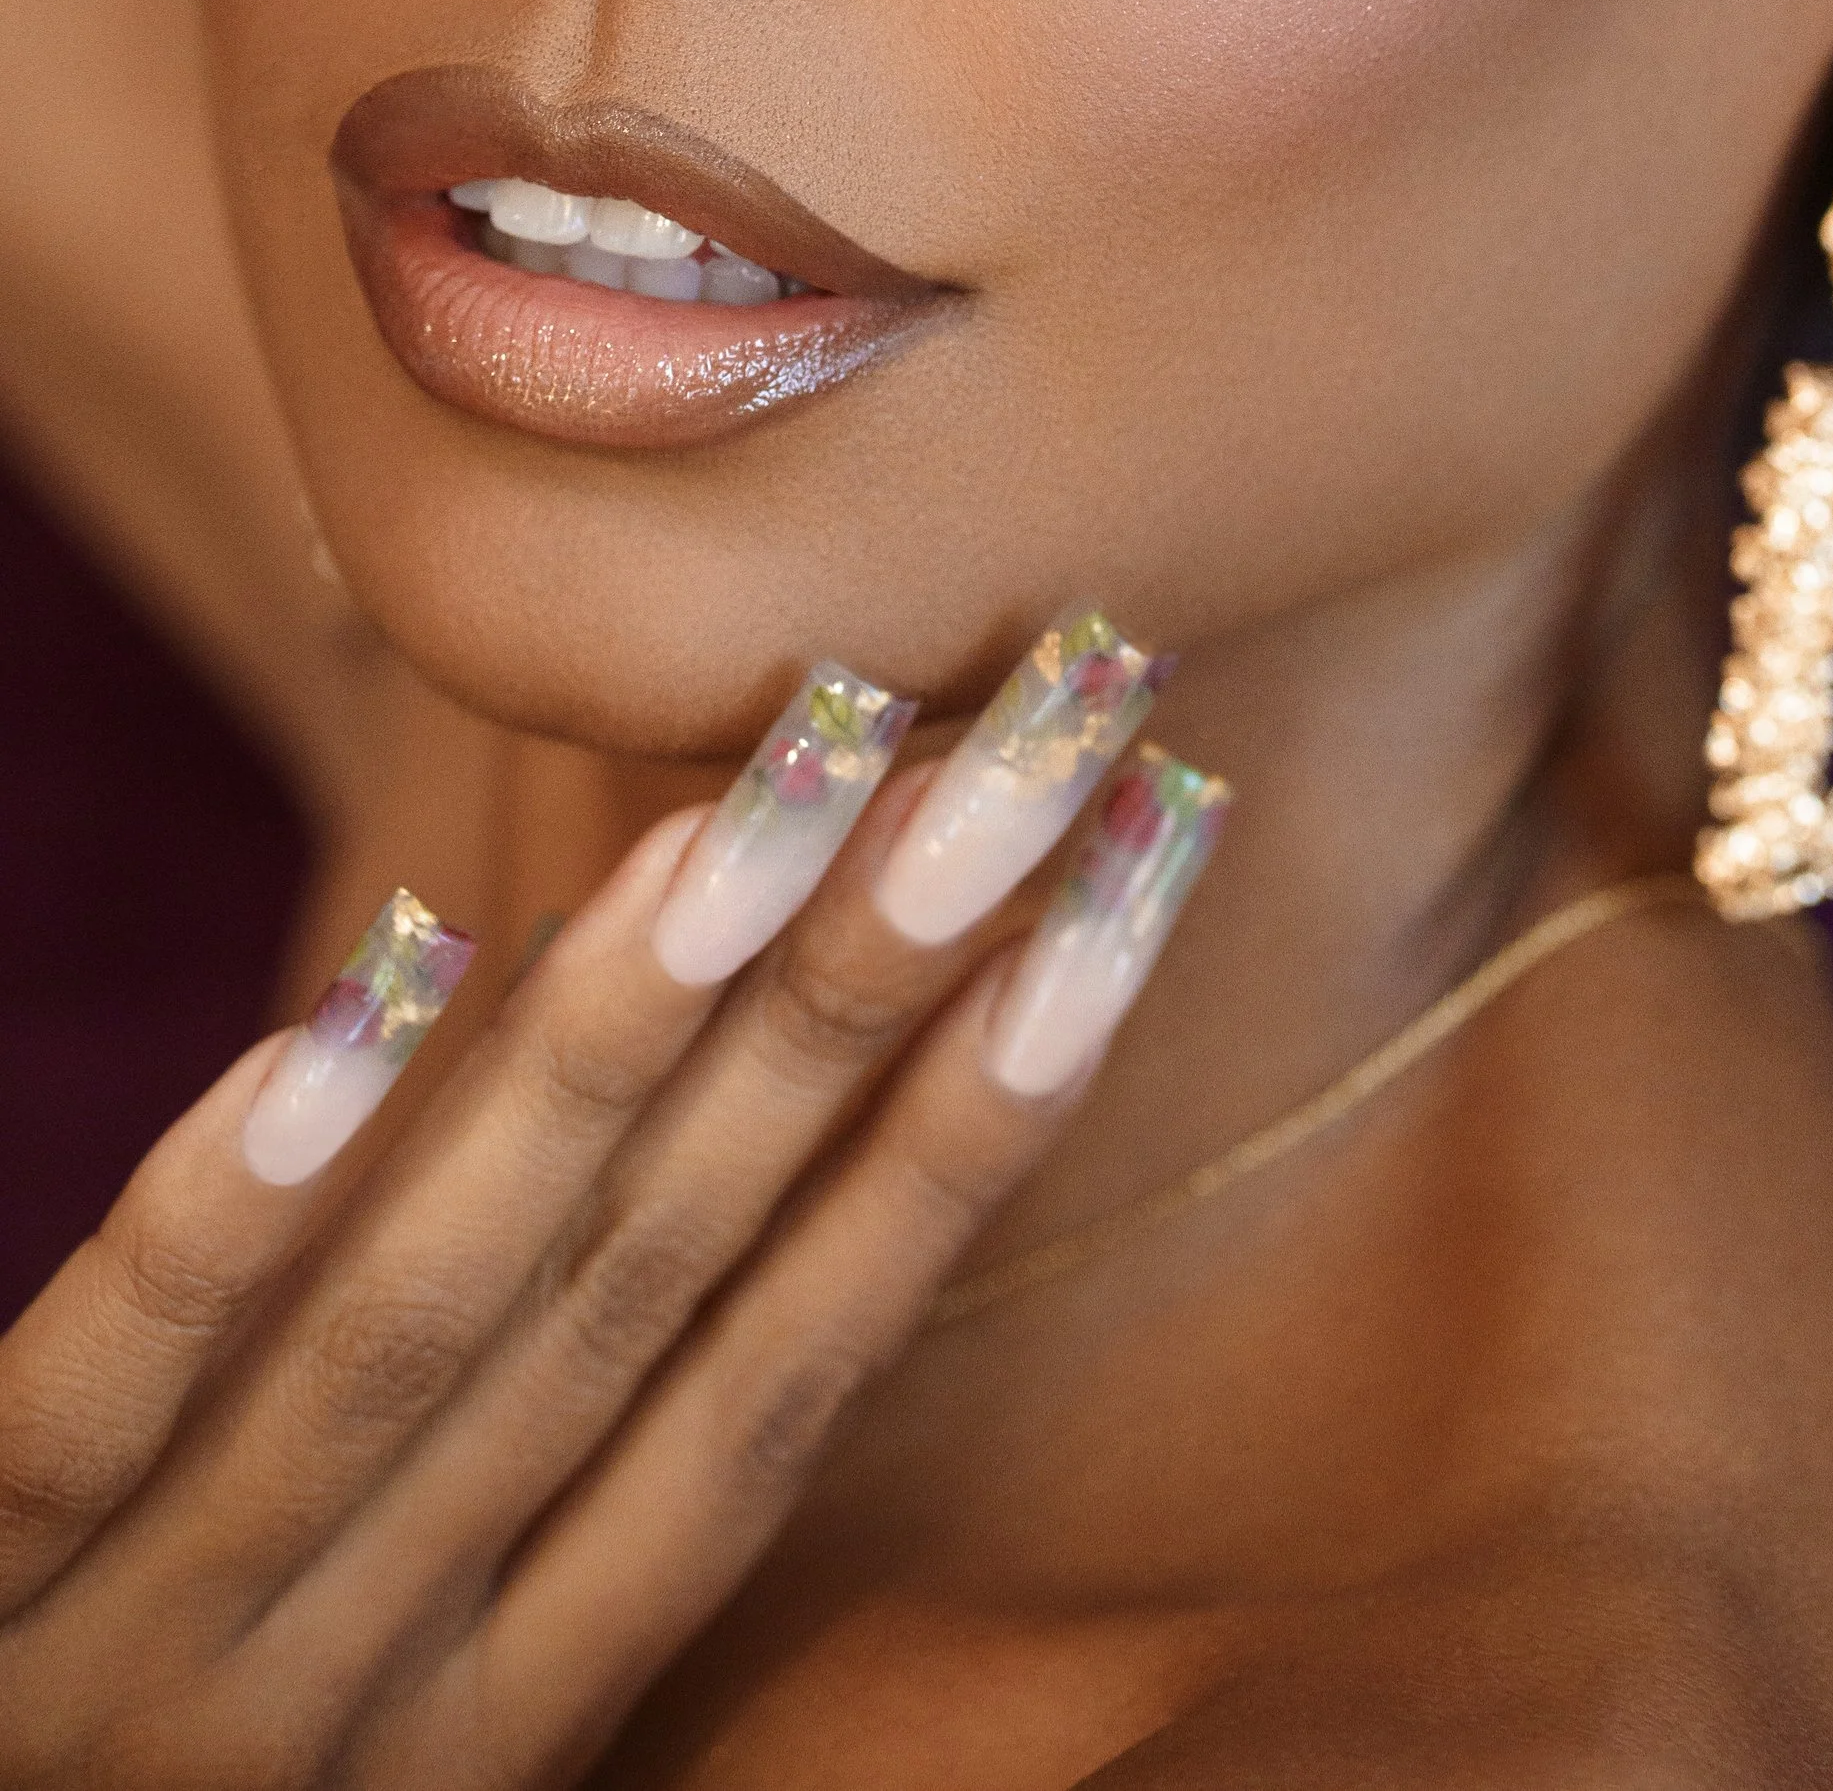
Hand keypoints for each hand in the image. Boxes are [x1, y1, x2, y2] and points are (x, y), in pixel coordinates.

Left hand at [0, 623, 1225, 1788]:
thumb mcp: (369, 1704)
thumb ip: (514, 1459)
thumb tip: (693, 1083)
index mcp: (506, 1715)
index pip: (783, 1388)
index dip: (967, 1142)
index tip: (1135, 885)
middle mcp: (379, 1704)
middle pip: (659, 1301)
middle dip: (865, 1001)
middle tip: (1039, 734)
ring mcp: (160, 1668)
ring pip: (431, 1322)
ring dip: (615, 1046)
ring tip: (769, 799)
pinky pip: (93, 1406)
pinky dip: (234, 1204)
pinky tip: (377, 986)